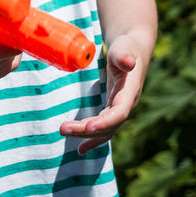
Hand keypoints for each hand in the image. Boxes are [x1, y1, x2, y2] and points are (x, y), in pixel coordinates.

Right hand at [0, 10, 21, 83]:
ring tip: (11, 30)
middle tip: (21, 22)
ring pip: (10, 59)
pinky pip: (9, 65)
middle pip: (6, 54)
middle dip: (17, 38)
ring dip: (15, 44)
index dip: (12, 43)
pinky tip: (8, 41)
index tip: (21, 28)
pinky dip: (12, 53)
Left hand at [59, 34, 148, 154]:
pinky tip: (80, 149)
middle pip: (108, 125)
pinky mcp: (113, 109)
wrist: (133, 50)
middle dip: (86, 129)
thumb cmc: (127, 47)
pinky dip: (92, 138)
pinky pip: (103, 128)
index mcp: (130, 92)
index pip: (120, 113)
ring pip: (105, 129)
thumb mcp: (124, 48)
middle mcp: (127, 105)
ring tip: (63, 131)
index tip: (89, 127)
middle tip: (63, 128)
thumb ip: (123, 56)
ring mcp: (120, 109)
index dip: (105, 122)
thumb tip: (129, 63)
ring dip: (85, 134)